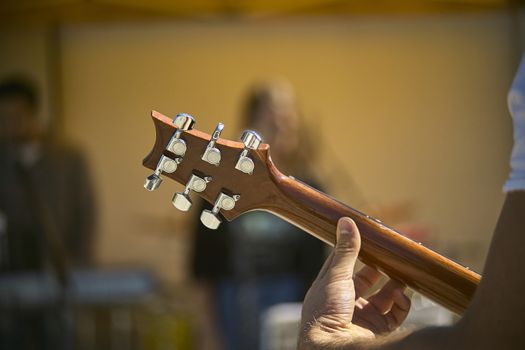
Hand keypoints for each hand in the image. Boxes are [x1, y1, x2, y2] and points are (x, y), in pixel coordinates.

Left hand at [299, 218, 410, 349]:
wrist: (334, 348)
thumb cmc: (326, 311)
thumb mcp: (336, 276)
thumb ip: (345, 250)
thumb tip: (347, 221)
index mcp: (330, 287)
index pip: (344, 262)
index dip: (356, 248)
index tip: (371, 235)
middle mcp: (346, 301)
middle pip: (367, 278)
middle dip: (381, 266)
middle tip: (394, 253)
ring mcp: (363, 316)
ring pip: (384, 296)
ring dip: (396, 284)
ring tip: (405, 271)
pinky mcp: (378, 329)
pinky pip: (396, 314)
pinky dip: (402, 304)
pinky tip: (403, 295)